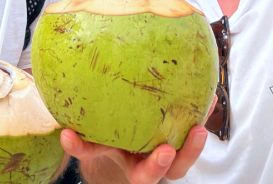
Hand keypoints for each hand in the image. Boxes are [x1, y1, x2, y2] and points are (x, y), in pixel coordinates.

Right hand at [60, 125, 207, 183]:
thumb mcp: (96, 140)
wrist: (128, 134)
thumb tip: (63, 131)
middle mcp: (148, 165)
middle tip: (165, 152)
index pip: (118, 168)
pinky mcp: (182, 138)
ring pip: (182, 161)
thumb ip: (83, 141)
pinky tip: (208, 97)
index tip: (97, 149)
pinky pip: (193, 131)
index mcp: (127, 166)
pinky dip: (202, 114)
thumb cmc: (111, 137)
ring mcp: (167, 154)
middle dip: (161, 166)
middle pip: (157, 175)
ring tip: (198, 129)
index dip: (115, 161)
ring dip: (192, 148)